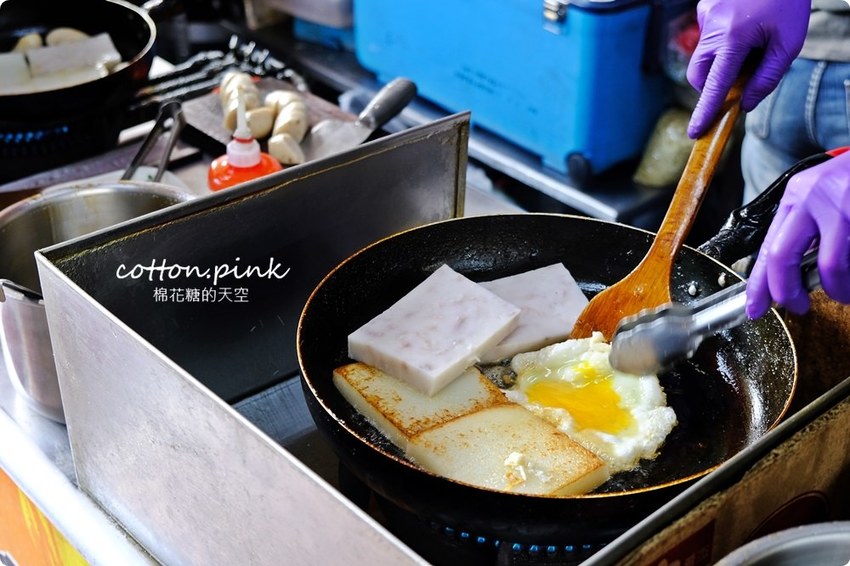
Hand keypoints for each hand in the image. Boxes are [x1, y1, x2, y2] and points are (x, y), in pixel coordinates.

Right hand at [686, 0, 809, 138]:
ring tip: (748, 46)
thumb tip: (745, 103)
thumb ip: (767, 78)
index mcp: (733, 38)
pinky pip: (707, 37)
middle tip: (738, 82)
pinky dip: (720, 42)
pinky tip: (741, 26)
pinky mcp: (704, 9)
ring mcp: (705, 17)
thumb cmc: (788, 4)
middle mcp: (712, 29)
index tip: (695, 132)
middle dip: (712, 86)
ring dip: (719, 63)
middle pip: (699, 74)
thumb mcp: (788, 44)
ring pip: (702, 57)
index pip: (715, 85)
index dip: (705, 111)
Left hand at [746, 150, 849, 318]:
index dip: (759, 285)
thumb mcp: (821, 194)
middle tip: (797, 307)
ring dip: (838, 290)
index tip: (755, 308)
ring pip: (831, 269)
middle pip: (784, 258)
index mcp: (797, 195)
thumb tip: (785, 273)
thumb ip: (803, 227)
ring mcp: (845, 208)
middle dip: (787, 292)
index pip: (768, 248)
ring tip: (844, 291)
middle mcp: (816, 199)